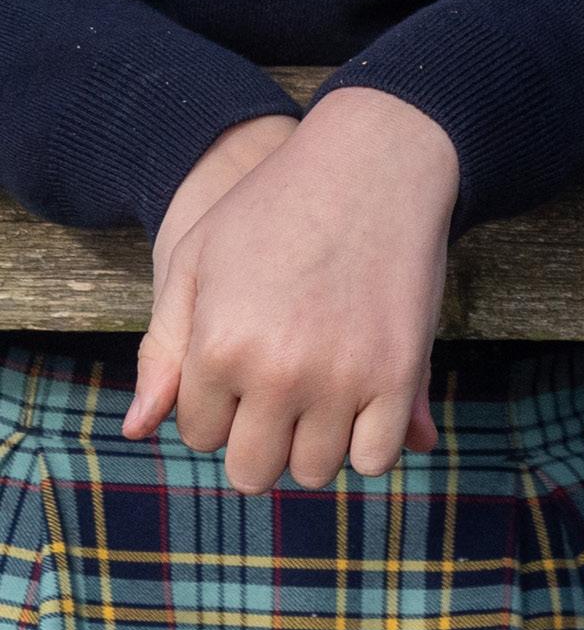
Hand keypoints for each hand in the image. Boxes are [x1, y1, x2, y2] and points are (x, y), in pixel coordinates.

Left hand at [125, 87, 458, 489]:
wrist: (374, 158)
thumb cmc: (276, 206)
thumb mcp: (196, 260)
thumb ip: (162, 350)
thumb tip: (137, 431)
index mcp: (219, 346)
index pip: (200, 434)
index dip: (218, 401)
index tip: (244, 359)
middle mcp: (278, 372)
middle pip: (253, 469)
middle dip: (259, 437)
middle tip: (280, 385)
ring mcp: (342, 377)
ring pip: (313, 470)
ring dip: (313, 441)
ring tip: (322, 386)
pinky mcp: (399, 373)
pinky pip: (376, 458)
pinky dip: (367, 443)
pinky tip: (363, 400)